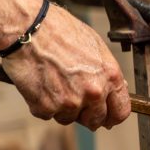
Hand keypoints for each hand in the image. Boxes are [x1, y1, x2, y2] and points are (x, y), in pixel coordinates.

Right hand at [1, 3, 130, 129]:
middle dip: (87, 114)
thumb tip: (114, 88)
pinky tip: (41, 83)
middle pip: (96, 121)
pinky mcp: (46, 107)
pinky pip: (48, 115)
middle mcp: (93, 92)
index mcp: (110, 76)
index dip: (113, 116)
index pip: (121, 111)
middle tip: (75, 98)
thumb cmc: (62, 32)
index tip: (107, 117)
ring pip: (69, 118)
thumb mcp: (96, 47)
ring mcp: (70, 102)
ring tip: (55, 82)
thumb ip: (106, 72)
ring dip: (63, 107)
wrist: (29, 28)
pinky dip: (43, 104)